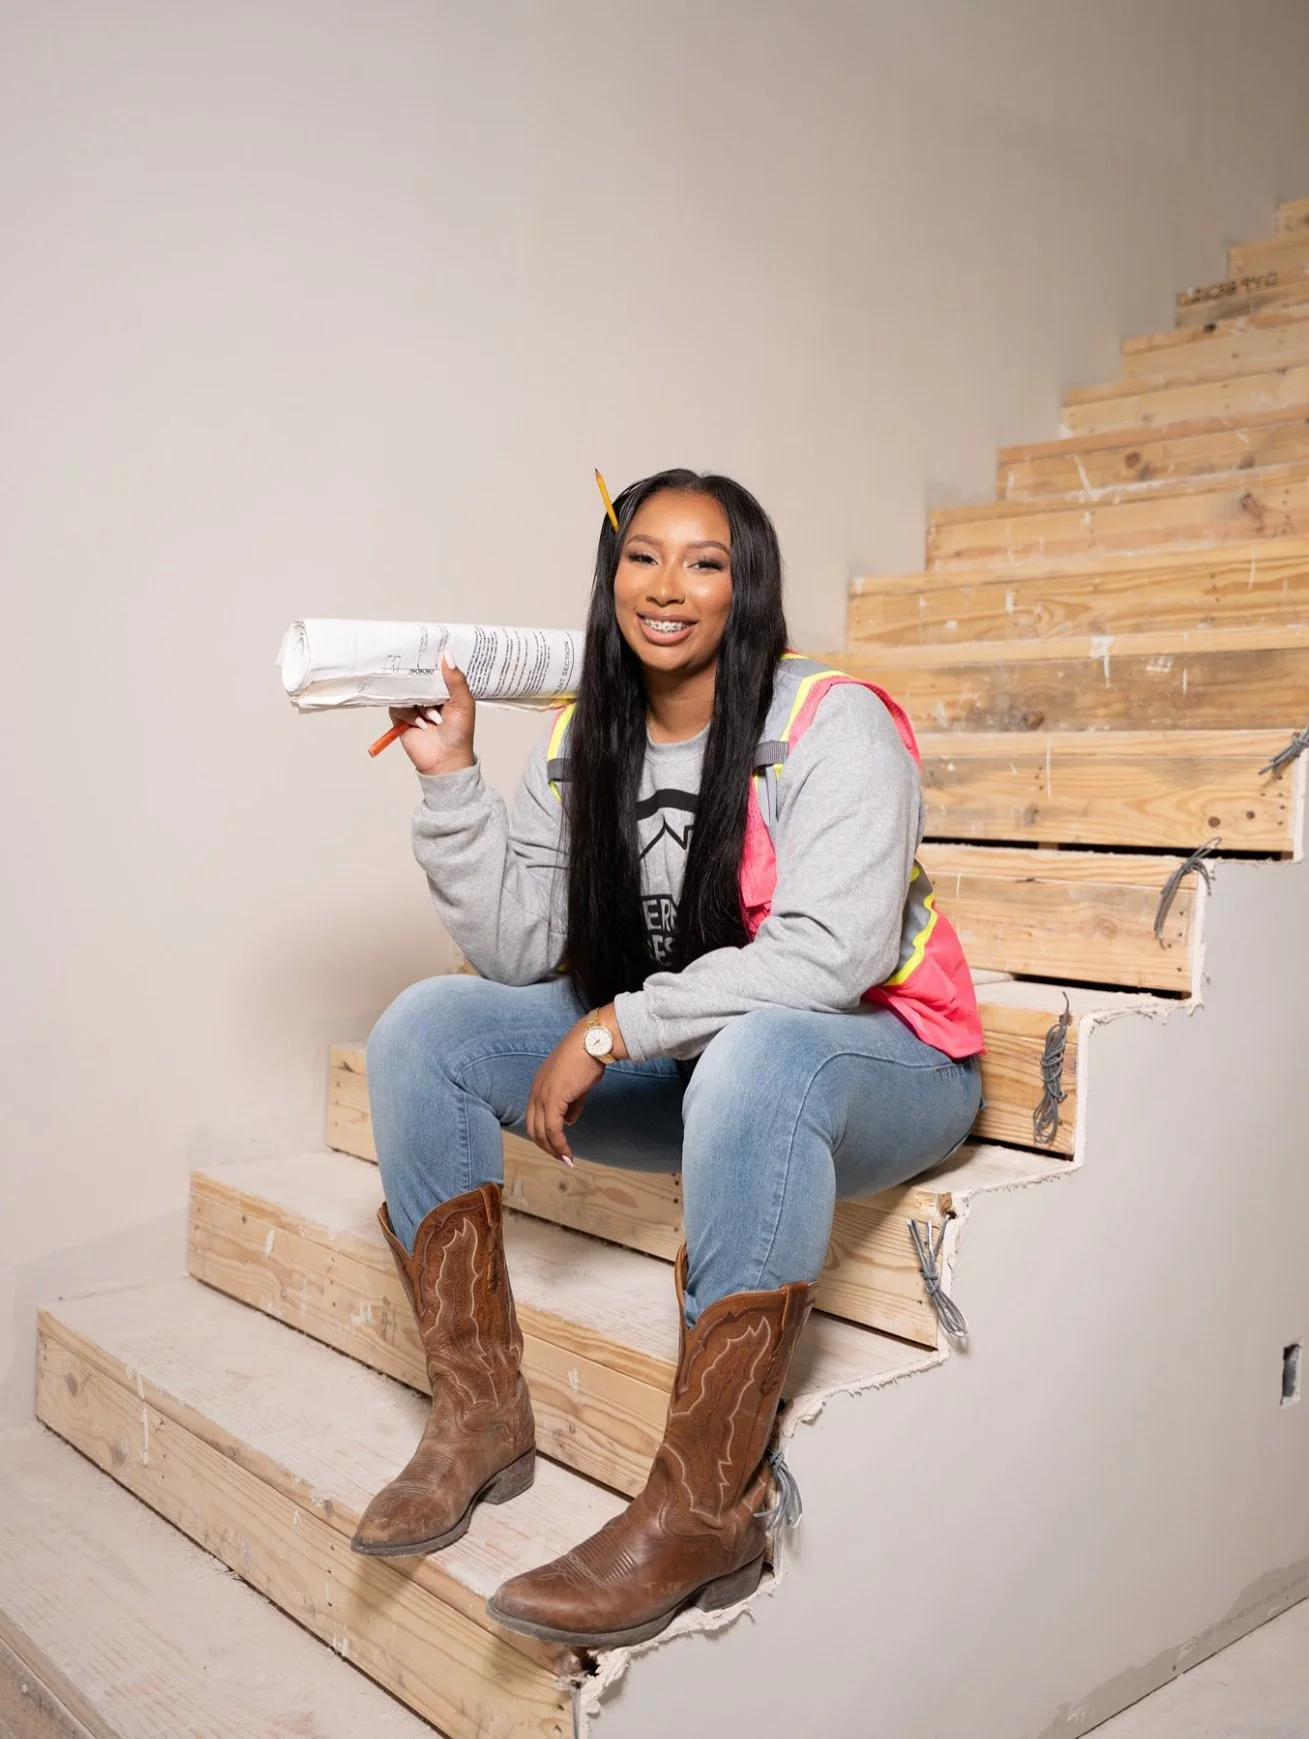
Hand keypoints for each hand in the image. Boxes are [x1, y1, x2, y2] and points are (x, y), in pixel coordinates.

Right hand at [391, 654, 475, 775]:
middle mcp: (427, 696)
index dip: (432, 659)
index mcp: (444, 690)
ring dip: (419, 704)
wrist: (446, 759)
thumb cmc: (459, 733)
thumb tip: (447, 655)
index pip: (434, 669)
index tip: (428, 645)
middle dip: (419, 679)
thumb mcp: (463, 703)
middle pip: (416, 677)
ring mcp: (413, 706)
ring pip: (405, 692)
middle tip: (419, 673)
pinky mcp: (401, 717)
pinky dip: (408, 714)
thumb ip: (456, 680)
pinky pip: (396, 707)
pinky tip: (421, 724)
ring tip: (433, 717)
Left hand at [526, 1028, 602, 1164]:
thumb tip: (568, 1121)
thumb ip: (571, 1104)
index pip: (534, 1118)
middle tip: (561, 1157)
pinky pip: (553, 1129)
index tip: (557, 1147)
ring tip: (566, 1159)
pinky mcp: (553, 1100)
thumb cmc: (587, 1058)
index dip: (544, 1135)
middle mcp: (535, 1092)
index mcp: (538, 1086)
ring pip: (541, 1132)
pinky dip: (560, 1144)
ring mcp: (542, 1096)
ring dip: (553, 1149)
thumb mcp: (577, 1086)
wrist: (591, 1042)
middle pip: (533, 1128)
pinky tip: (569, 1153)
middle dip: (546, 1146)